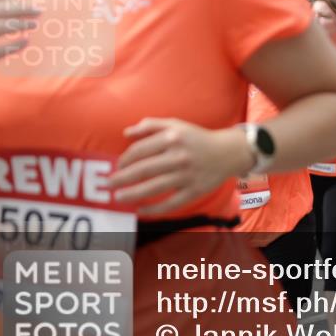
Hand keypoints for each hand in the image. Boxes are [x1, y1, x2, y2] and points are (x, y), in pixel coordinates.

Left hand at [107, 118, 250, 214]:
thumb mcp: (176, 124)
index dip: (124, 159)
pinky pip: (171, 203)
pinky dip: (155, 209)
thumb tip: (126, 133)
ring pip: (154, 188)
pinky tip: (141, 210)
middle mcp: (179, 157)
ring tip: (118, 198)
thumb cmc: (197, 138)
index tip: (118, 166)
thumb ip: (151, 125)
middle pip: (142, 170)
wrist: (228, 152)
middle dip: (121, 179)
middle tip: (108, 185)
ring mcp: (187, 175)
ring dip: (132, 194)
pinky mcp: (194, 191)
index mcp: (173, 138)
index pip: (140, 150)